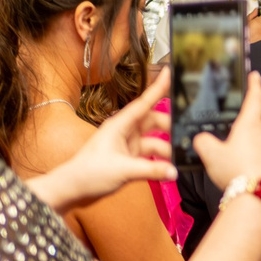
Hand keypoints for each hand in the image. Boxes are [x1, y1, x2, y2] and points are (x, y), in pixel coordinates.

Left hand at [27, 67, 174, 211]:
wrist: (73, 188)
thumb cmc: (89, 172)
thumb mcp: (123, 170)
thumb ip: (152, 170)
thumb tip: (174, 171)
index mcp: (119, 125)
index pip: (144, 103)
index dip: (158, 88)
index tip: (170, 72)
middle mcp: (125, 132)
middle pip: (154, 121)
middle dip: (170, 127)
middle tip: (187, 133)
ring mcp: (128, 145)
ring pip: (155, 140)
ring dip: (166, 148)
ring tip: (179, 158)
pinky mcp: (129, 158)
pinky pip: (151, 155)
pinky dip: (160, 161)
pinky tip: (169, 169)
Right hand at [191, 71, 260, 191]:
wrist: (257, 198)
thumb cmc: (239, 173)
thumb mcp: (210, 153)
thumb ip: (202, 141)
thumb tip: (201, 139)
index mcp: (249, 124)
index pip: (255, 98)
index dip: (254, 84)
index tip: (255, 75)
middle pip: (253, 120)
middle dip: (243, 117)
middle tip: (232, 114)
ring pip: (253, 139)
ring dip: (242, 138)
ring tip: (227, 143)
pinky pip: (253, 154)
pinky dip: (244, 154)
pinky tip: (233, 163)